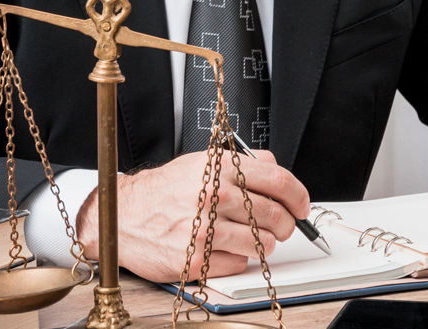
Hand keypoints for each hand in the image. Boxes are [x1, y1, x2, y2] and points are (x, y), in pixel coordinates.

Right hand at [75, 148, 310, 281]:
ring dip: (264, 244)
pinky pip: (239, 263)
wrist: (125, 216)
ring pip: (263, 243)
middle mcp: (217, 196)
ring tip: (250, 238)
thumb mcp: (202, 163)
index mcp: (222, 169)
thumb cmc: (164, 191)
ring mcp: (207, 229)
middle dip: (286, 225)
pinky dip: (237, 258)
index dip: (299, 196)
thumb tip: (275, 165)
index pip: (280, 180)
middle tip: (281, 228)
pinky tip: (223, 249)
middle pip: (277, 216)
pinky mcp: (198, 258)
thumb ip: (241, 163)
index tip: (302, 207)